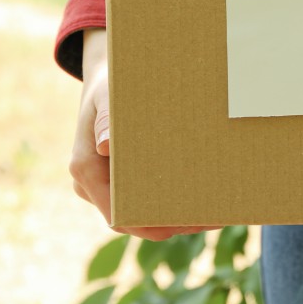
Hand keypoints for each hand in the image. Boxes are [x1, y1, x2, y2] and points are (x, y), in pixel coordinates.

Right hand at [69, 28, 219, 239]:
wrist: (104, 78)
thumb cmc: (108, 84)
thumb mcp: (108, 94)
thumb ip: (107, 117)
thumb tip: (107, 145)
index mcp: (86, 169)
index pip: (116, 214)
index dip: (149, 224)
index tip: (182, 225)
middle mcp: (92, 184)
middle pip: (133, 217)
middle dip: (171, 222)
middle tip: (212, 218)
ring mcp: (105, 184)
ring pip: (141, 209)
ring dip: (175, 213)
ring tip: (216, 211)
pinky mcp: (120, 178)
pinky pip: (145, 195)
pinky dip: (172, 197)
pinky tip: (204, 195)